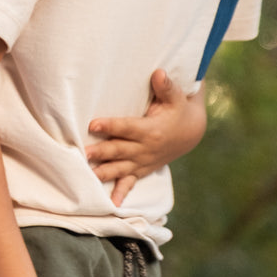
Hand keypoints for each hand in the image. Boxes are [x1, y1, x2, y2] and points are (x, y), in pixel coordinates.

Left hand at [86, 70, 206, 205]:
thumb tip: (159, 73)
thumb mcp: (177, 97)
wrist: (191, 133)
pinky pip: (130, 183)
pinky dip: (121, 192)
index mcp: (151, 130)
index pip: (127, 127)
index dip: (111, 125)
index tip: (93, 124)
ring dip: (105, 172)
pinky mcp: (142, 169)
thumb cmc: (179, 110)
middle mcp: (145, 148)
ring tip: (89, 176)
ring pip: (121, 168)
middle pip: (120, 150)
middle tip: (85, 153)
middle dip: (102, 152)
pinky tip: (111, 203)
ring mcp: (143, 161)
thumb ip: (166, 86)